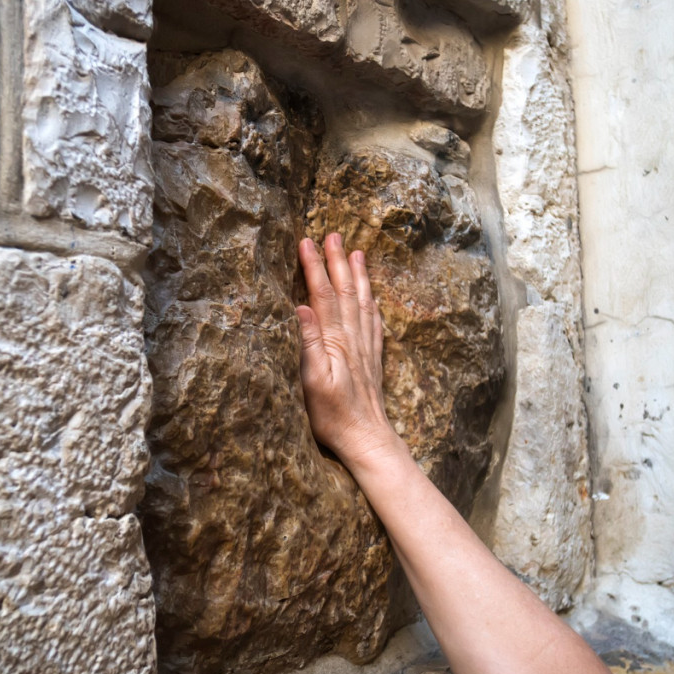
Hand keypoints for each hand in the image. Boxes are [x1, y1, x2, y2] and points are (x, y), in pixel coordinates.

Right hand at [296, 233, 398, 467]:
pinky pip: (374, 322)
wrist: (366, 439)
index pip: (322, 295)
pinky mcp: (373, 360)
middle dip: (337, 261)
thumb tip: (300, 306)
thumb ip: (308, 343)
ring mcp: (366, 348)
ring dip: (358, 276)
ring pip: (362, 302)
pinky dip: (372, 303)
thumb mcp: (311, 381)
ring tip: (356, 252)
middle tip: (333, 235)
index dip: (314, 267)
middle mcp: (353, 339)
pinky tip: (372, 295)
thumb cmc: (332, 416)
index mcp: (334, 341)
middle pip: (344, 291)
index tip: (306, 242)